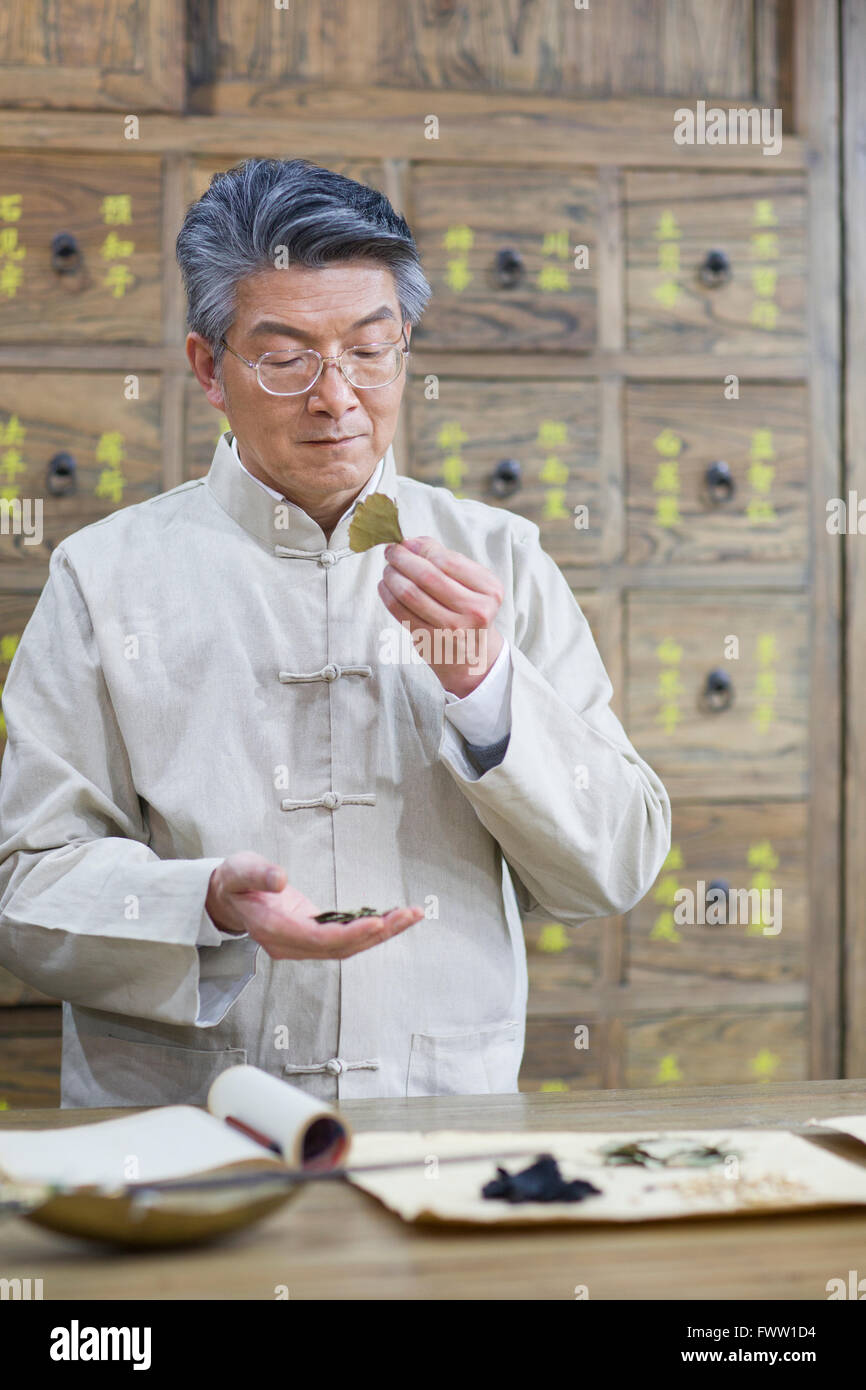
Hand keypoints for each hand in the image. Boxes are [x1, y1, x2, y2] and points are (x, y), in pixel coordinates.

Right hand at [205, 853, 423, 959]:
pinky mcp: (311, 936)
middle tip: (409, 915)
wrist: (227, 897)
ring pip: (346, 947)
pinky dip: (370, 929)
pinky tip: (393, 917)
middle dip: (377, 934)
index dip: (349, 934)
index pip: (317, 939)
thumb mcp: (239, 870)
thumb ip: (258, 874)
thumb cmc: (234, 881)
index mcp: (273, 929)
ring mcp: (301, 943)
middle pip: (339, 948)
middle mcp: (290, 943)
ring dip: (381, 933)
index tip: (377, 922)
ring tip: (411, 915)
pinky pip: (345, 939)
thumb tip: (280, 879)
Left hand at [378, 537, 503, 697]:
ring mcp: (452, 630)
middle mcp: (475, 611)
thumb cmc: (469, 612)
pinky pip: (401, 612)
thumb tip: (411, 542)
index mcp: (490, 590)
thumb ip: (447, 560)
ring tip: (388, 569)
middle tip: (391, 552)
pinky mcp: (430, 642)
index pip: (448, 560)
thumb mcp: (473, 585)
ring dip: (392, 576)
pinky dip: (388, 595)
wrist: (474, 658)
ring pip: (411, 593)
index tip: (407, 543)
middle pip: (428, 576)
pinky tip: (385, 586)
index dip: (422, 548)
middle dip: (403, 559)